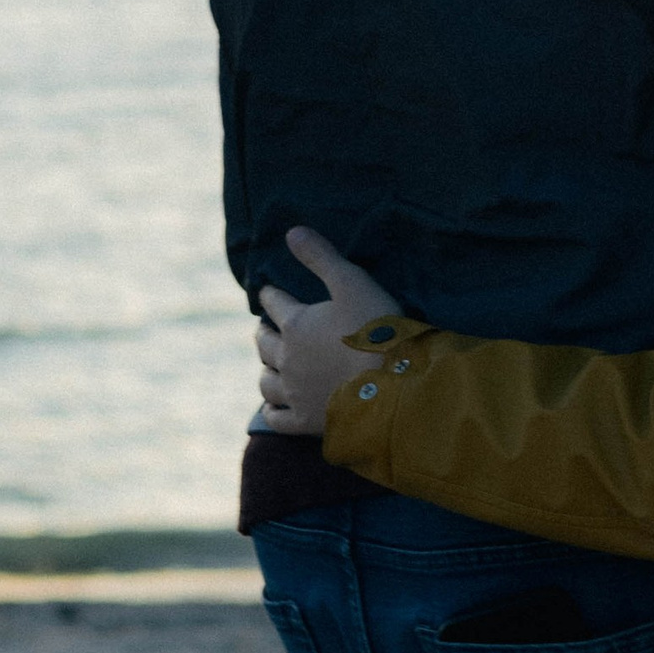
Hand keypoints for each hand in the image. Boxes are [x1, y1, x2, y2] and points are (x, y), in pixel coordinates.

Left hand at [254, 225, 401, 435]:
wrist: (391, 384)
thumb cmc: (375, 328)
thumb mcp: (352, 282)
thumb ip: (321, 257)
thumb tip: (292, 232)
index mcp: (297, 323)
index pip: (275, 304)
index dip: (271, 295)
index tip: (268, 292)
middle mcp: (287, 358)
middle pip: (264, 343)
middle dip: (263, 332)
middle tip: (266, 328)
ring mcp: (294, 392)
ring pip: (266, 381)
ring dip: (266, 369)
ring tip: (270, 364)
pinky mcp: (303, 420)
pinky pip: (276, 418)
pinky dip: (270, 410)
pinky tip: (271, 406)